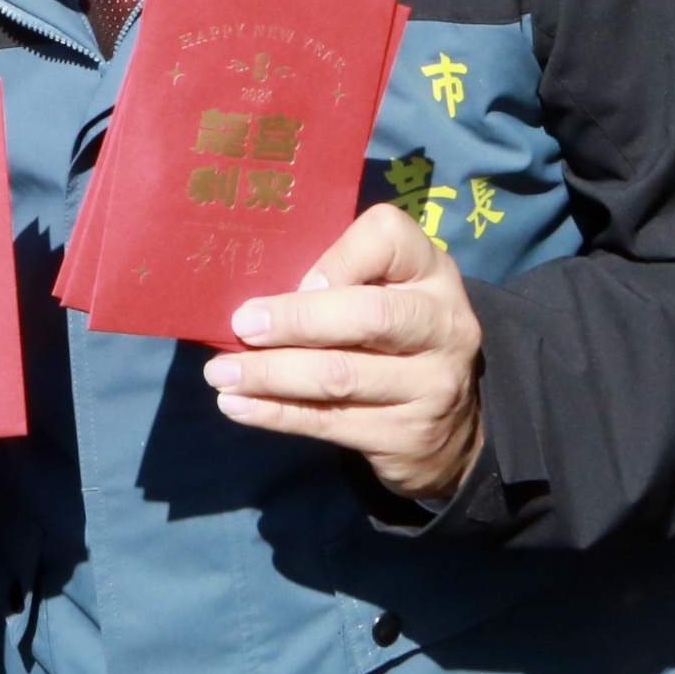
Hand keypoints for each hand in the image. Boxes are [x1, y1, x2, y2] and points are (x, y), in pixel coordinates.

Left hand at [201, 204, 484, 502]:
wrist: (453, 425)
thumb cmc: (394, 335)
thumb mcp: (386, 290)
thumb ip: (339, 278)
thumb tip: (252, 290)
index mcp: (432, 271)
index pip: (389, 238)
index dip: (337, 256)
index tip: (293, 276)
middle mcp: (443, 325)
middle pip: (368, 315)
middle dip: (296, 320)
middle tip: (241, 325)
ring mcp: (431, 385)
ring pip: (341, 375)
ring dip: (270, 373)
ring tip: (221, 372)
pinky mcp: (406, 435)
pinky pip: (329, 421)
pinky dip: (275, 413)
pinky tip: (236, 405)